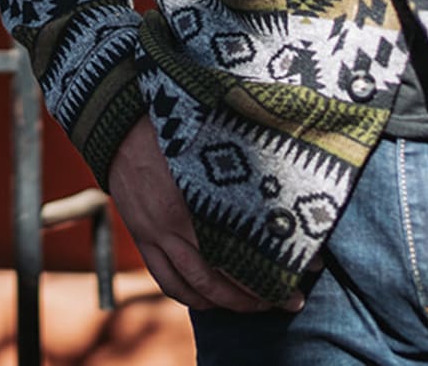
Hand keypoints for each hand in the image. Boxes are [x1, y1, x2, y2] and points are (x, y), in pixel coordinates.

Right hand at [104, 118, 293, 312]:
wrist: (121, 122)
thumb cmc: (178, 125)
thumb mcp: (219, 140)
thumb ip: (251, 170)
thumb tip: (294, 195)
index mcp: (198, 196)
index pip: (244, 246)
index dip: (275, 266)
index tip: (306, 276)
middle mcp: (175, 221)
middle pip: (221, 276)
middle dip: (257, 296)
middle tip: (286, 301)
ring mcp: (156, 233)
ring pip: (195, 285)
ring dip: (228, 303)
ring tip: (255, 306)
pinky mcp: (143, 237)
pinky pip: (167, 280)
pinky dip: (190, 297)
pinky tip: (210, 302)